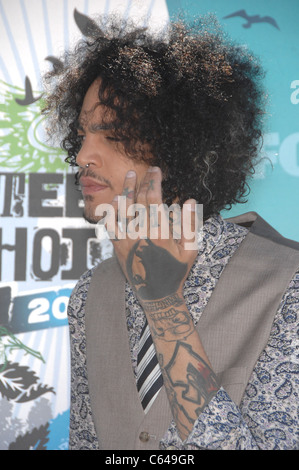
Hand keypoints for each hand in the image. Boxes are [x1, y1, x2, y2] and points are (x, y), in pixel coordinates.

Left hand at [106, 167, 198, 303]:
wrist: (157, 295)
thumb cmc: (176, 272)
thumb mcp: (190, 250)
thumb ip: (190, 224)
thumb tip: (190, 200)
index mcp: (159, 232)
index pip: (154, 199)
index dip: (154, 181)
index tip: (156, 170)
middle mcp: (141, 234)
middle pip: (139, 200)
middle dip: (143, 181)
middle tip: (146, 169)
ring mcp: (127, 240)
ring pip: (123, 209)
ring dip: (126, 190)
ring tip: (129, 176)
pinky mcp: (118, 247)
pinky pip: (111, 225)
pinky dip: (112, 211)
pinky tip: (115, 201)